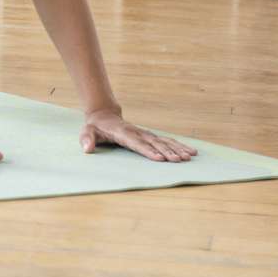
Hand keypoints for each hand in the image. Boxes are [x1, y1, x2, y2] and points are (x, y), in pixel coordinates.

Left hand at [81, 108, 196, 161]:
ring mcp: (145, 133)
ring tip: (189, 157)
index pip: (136, 143)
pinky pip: (167, 140)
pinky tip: (191, 152)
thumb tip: (87, 149)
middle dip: (167, 152)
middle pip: (154, 143)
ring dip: (177, 149)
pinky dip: (179, 145)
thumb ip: (86, 139)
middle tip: (179, 161)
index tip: (160, 158)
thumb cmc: (95, 127)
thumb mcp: (87, 131)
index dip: (148, 151)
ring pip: (164, 141)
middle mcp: (137, 133)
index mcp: (123, 133)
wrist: (104, 115)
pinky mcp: (150, 136)